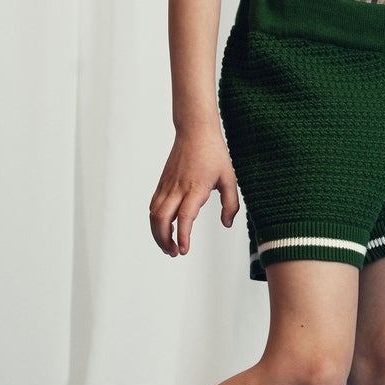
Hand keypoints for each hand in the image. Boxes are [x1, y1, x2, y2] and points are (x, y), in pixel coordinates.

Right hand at [149, 122, 239, 256]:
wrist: (195, 131)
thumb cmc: (214, 153)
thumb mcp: (230, 178)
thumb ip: (231, 203)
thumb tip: (227, 224)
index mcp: (195, 188)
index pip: (185, 217)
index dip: (183, 236)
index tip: (184, 251)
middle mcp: (178, 188)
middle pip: (161, 219)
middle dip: (164, 240)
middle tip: (174, 252)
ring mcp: (167, 186)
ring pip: (154, 214)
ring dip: (157, 233)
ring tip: (169, 246)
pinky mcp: (162, 183)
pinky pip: (154, 206)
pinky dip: (156, 221)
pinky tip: (166, 228)